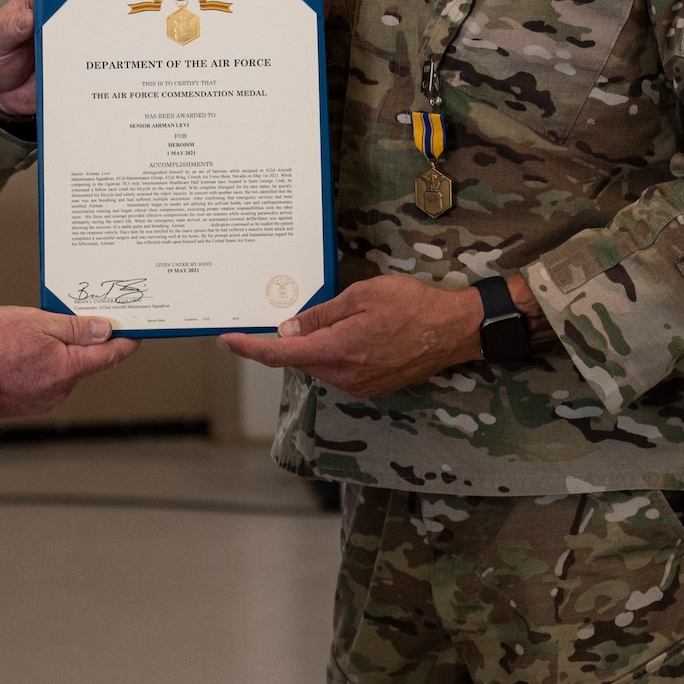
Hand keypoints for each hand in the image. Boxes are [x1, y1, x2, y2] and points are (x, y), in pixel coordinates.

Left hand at [0, 0, 99, 117]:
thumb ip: (10, 29)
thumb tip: (29, 16)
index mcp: (33, 5)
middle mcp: (51, 21)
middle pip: (77, 5)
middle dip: (96, 0)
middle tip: (110, 2)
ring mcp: (62, 43)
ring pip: (86, 33)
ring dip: (100, 32)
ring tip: (110, 33)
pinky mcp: (68, 66)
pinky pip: (84, 62)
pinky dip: (95, 62)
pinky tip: (104, 64)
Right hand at [0, 306, 137, 419]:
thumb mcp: (37, 322)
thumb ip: (75, 327)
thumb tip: (105, 330)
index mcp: (68, 368)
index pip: (109, 355)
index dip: (125, 342)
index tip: (135, 334)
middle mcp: (60, 389)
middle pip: (83, 362)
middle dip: (79, 342)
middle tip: (62, 319)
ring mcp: (43, 400)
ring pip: (61, 372)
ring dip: (55, 355)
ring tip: (27, 337)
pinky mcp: (26, 405)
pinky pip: (42, 381)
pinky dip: (38, 367)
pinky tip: (18, 355)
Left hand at [218, 274, 551, 398]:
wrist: (455, 330)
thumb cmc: (412, 305)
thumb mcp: (361, 296)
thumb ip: (321, 316)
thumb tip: (288, 331)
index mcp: (338, 351)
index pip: (282, 354)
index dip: (251, 348)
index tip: (228, 341)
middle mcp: (345, 376)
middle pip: (299, 361)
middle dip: (288, 341)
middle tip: (291, 316)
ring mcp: (360, 386)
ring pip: (319, 366)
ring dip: (315, 346)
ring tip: (339, 319)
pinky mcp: (372, 388)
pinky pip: (339, 371)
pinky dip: (333, 354)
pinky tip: (350, 334)